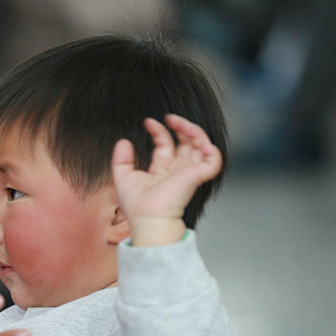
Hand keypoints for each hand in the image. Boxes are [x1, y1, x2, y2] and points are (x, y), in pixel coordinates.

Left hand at [112, 114, 221, 245]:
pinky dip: (211, 148)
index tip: (148, 122)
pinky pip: (214, 159)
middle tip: (169, 118)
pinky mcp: (198, 176)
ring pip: (200, 144)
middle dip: (180, 126)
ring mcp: (189, 172)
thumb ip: (121, 159)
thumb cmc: (136, 205)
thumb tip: (123, 141)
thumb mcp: (123, 177)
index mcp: (162, 169)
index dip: (159, 131)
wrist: (147, 218)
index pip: (166, 144)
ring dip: (193, 130)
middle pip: (185, 142)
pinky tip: (198, 139)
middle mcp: (177, 169)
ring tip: (180, 123)